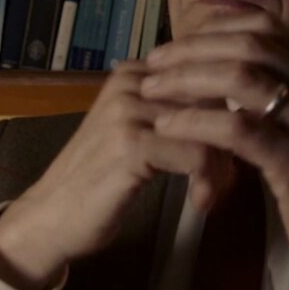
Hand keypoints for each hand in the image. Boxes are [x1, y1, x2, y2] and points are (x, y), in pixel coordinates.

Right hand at [0, 60, 234, 289]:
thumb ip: (175, 115)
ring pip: (210, 127)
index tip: (227, 154)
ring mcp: (127, 111)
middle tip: (225, 180)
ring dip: (221, 167)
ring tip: (212, 193)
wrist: (50, 216)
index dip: (227, 114)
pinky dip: (208, 181)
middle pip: (213, 99)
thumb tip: (238, 112)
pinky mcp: (129, 145)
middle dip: (229, 142)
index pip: (207, 75)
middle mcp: (131, 83)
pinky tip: (199, 203)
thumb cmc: (99, 180)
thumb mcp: (138, 135)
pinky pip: (197, 154)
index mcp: (134, 73)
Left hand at [139, 11, 288, 289]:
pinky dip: (196, 121)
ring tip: (152, 89)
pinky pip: (238, 129)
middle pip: (251, 45)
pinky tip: (168, 125)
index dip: (215, 29)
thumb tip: (226, 69)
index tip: (177, 46)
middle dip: (193, 49)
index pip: (266, 27)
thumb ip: (279, 96)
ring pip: (242, 78)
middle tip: (153, 63)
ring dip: (188, 78)